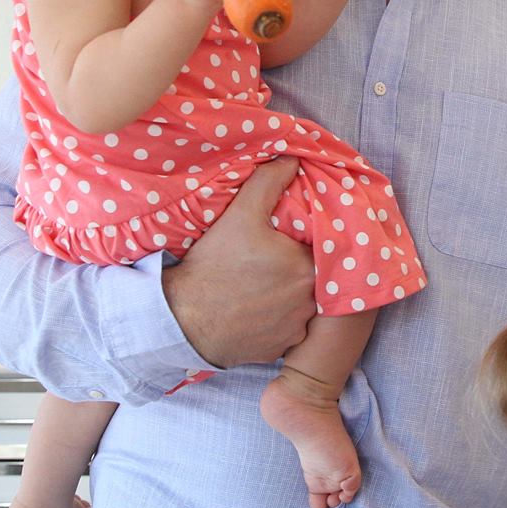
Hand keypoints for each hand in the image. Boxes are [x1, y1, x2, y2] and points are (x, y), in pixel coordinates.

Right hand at [158, 157, 314, 367]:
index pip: (322, 248)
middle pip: (315, 277)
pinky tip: (259, 307)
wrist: (184, 320)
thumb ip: (269, 182)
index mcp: (308, 268)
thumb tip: (293, 159)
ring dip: (292, 294)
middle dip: (300, 266)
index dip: (308, 240)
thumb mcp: (240, 215)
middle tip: (275, 258)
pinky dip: (279, 318)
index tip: (292, 238)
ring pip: (305, 304)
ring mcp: (297, 329)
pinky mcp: (281, 348)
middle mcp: (311, 302)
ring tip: (266, 283)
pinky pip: (289, 328)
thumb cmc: (214, 266)